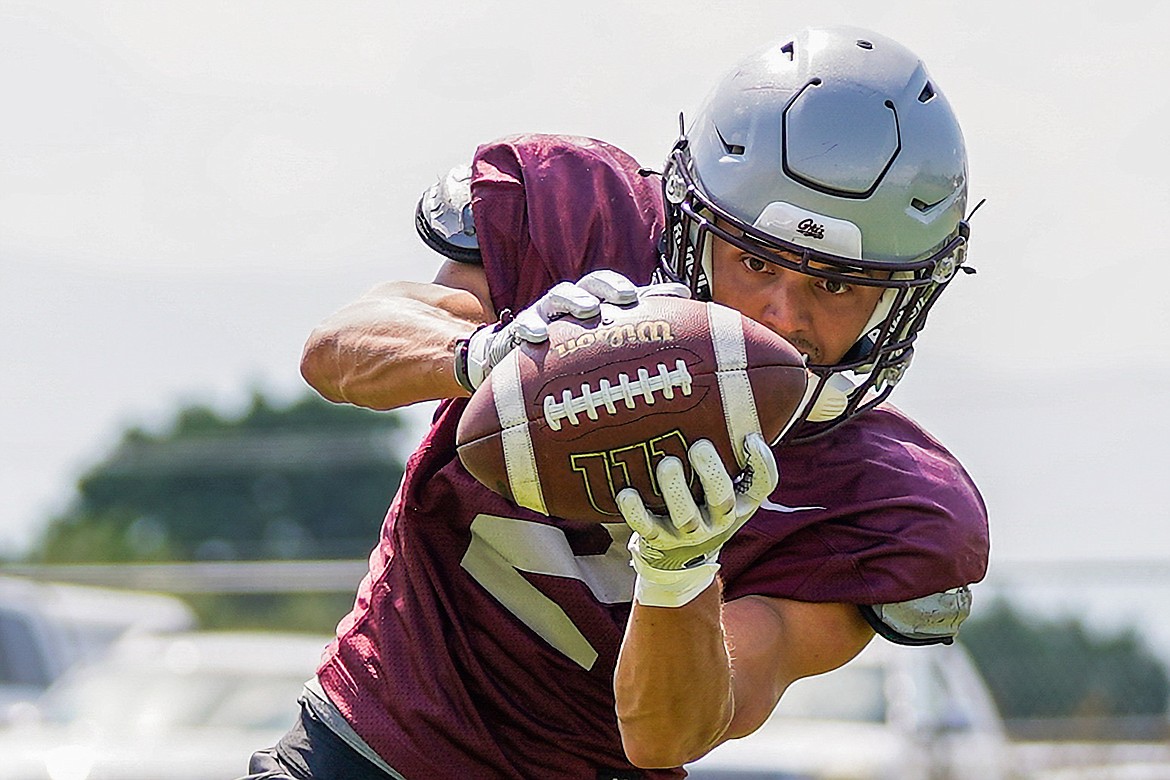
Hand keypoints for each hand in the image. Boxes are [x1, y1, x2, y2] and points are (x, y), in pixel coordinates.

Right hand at [454, 270, 686, 390]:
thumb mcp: (600, 341)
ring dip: (574, 298)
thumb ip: (637, 322)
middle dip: (608, 287)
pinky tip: (539, 337)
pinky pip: (523, 326)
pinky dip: (531, 327)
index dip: (645, 289)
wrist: (514, 366)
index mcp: (594, 302)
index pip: (617, 287)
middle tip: (626, 298)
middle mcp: (571, 303)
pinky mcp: (519, 334)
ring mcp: (545, 315)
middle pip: (590, 283)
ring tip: (589, 309)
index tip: (669, 296)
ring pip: (558, 297)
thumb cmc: (566, 351)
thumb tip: (684, 300)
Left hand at [617, 433, 777, 606]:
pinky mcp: (659, 540)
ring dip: (676, 490)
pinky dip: (636, 512)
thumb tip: (725, 405)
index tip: (750, 437)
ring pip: (685, 517)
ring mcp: (688, 534)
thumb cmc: (703, 504)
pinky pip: (647, 528)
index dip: (762, 463)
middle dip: (711, 473)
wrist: (679, 556)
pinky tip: (627, 493)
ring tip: (668, 464)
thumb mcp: (724, 485)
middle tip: (699, 446)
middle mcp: (718, 521)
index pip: (761, 485)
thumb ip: (728, 454)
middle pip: (721, 501)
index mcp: (739, 503)